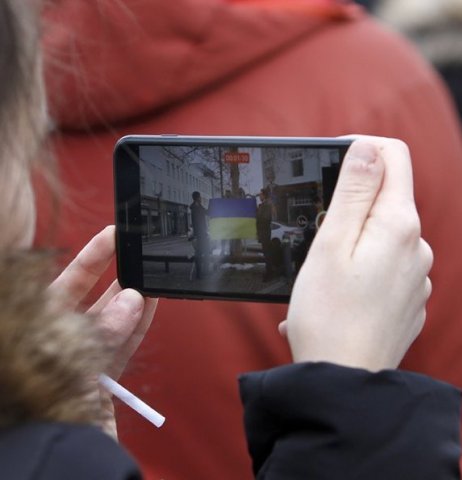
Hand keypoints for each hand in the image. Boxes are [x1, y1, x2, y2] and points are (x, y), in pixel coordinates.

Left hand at [48, 226, 156, 434]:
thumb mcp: (66, 358)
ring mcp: (80, 359)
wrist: (55, 458)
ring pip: (111, 319)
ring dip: (133, 297)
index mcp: (36, 329)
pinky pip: (124, 344)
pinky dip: (140, 324)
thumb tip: (132, 300)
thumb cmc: (40, 404)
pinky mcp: (102, 378)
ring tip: (152, 274)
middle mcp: (56, 340)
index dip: (88, 258)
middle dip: (113, 273)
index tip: (111, 236)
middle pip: (88, 297)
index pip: (62, 283)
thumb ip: (102, 327)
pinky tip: (153, 303)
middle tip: (136, 251)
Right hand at [283, 138, 432, 370]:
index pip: (392, 157)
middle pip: (385, 198)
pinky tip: (337, 294)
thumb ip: (353, 191)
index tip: (331, 160)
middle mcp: (416, 247)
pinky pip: (384, 266)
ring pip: (382, 234)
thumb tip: (367, 148)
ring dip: (351, 241)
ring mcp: (416, 275)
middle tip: (316, 233)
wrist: (343, 380)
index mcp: (398, 225)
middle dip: (350, 203)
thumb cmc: (328, 315)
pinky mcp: (408, 297)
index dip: (360, 148)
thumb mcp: (330, 244)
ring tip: (322, 274)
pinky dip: (359, 269)